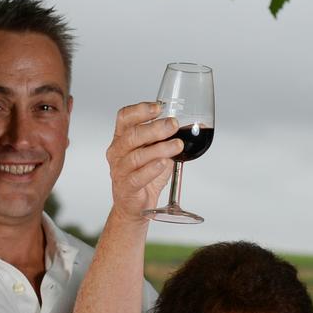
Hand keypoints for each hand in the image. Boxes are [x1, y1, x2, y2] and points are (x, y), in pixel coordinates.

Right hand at [106, 101, 182, 222]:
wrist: (135, 205)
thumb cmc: (144, 175)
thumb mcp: (155, 151)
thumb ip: (166, 137)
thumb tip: (194, 125)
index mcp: (122, 138)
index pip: (125, 117)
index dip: (140, 110)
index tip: (159, 107)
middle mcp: (117, 152)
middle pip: (132, 135)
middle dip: (154, 128)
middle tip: (173, 125)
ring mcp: (120, 170)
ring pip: (137, 156)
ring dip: (159, 149)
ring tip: (176, 145)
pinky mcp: (126, 187)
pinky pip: (137, 177)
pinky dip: (151, 169)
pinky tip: (163, 163)